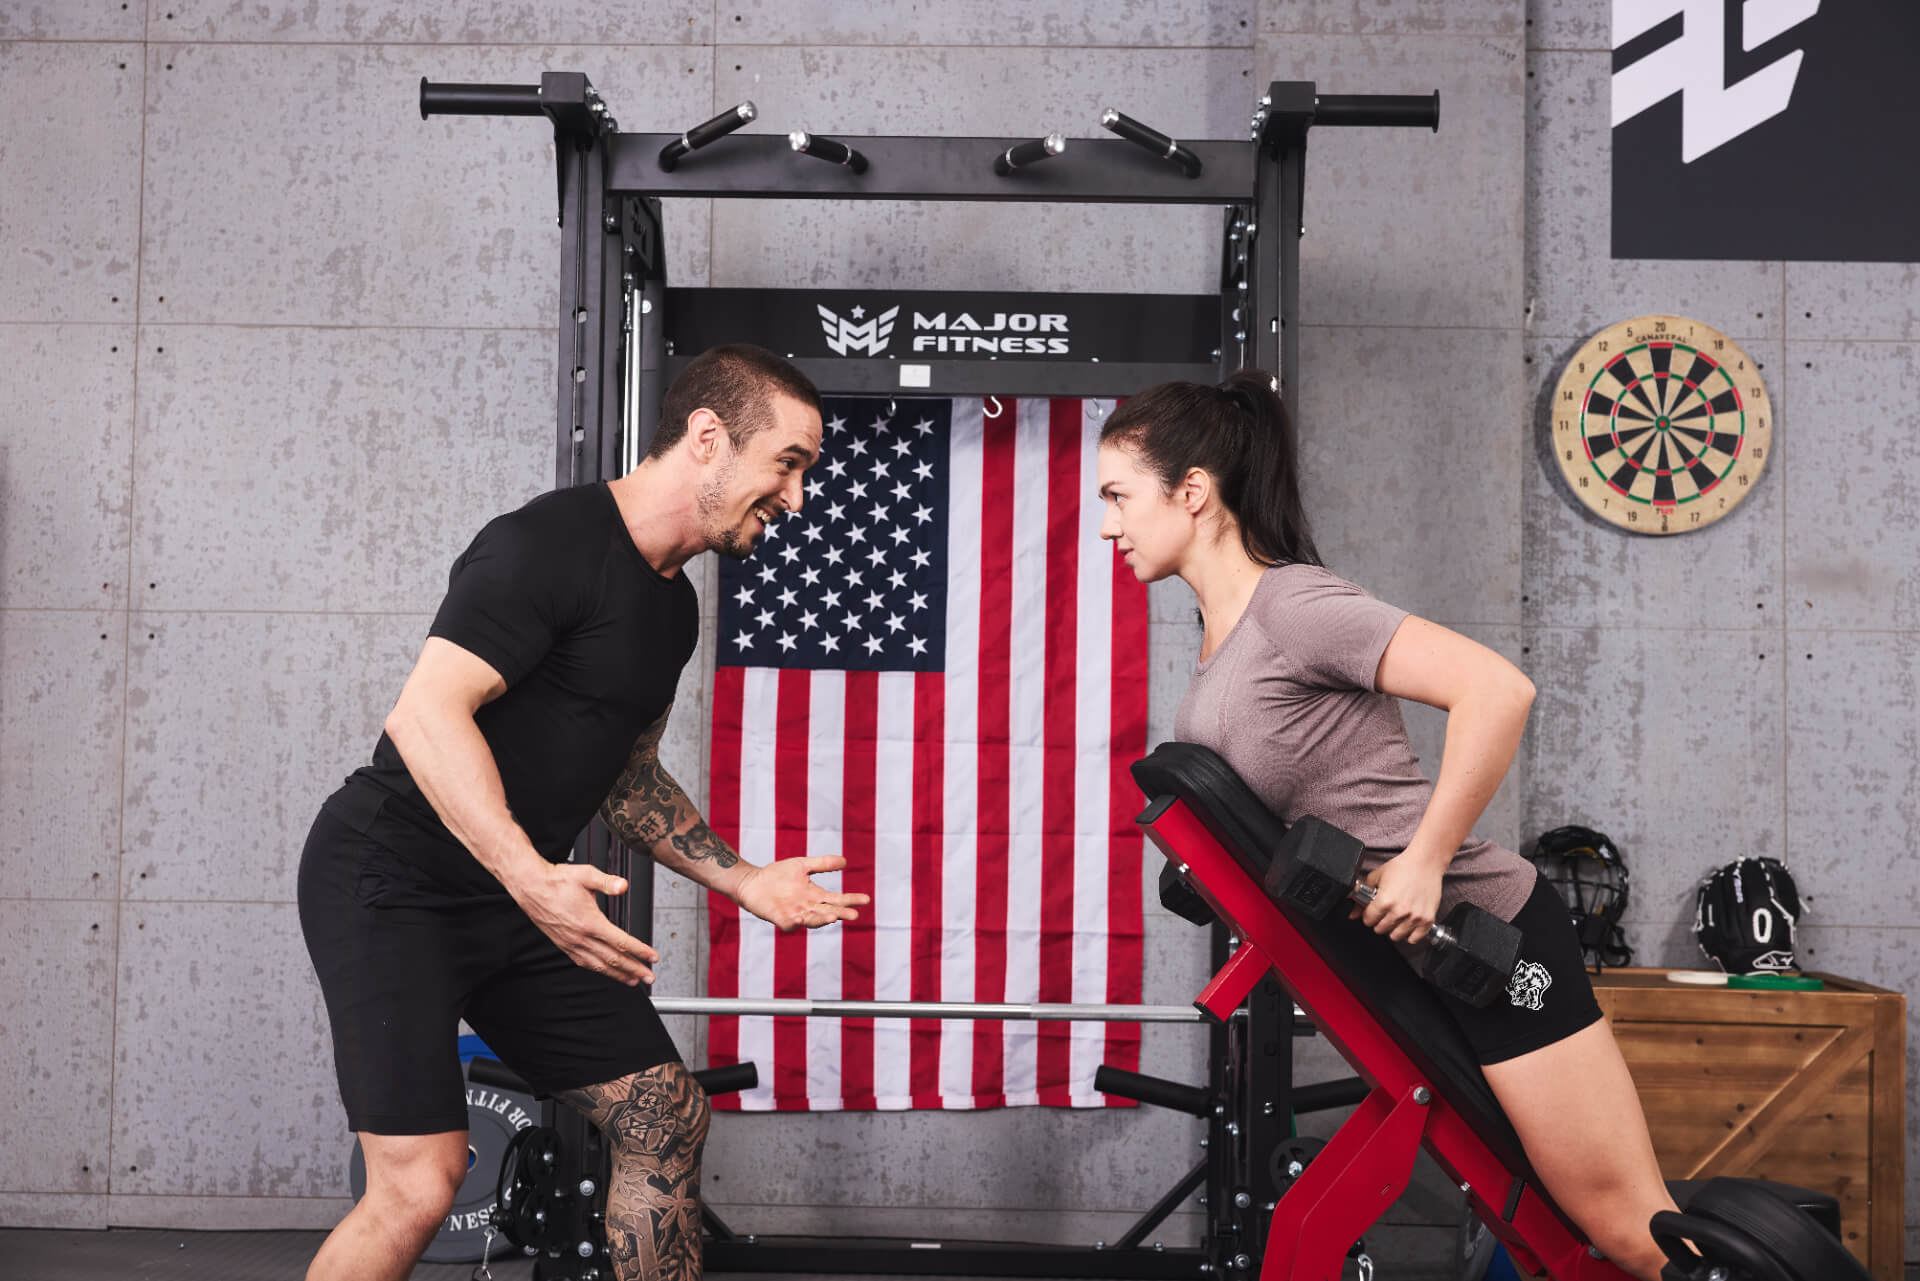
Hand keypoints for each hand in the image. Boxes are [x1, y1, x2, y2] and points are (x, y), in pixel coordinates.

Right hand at [510, 862, 659, 985]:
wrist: (531, 887)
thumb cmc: (557, 881)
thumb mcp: (586, 875)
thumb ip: (607, 882)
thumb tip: (623, 886)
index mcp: (589, 922)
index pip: (620, 942)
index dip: (639, 951)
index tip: (652, 957)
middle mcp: (580, 937)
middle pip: (613, 959)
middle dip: (634, 969)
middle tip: (650, 977)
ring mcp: (571, 943)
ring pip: (599, 965)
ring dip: (618, 974)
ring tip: (633, 980)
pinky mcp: (564, 945)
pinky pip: (584, 963)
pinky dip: (599, 970)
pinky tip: (606, 971)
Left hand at [735, 855, 870, 932]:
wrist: (752, 882)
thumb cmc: (777, 874)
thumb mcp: (802, 865)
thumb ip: (823, 864)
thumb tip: (845, 861)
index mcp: (814, 895)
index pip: (837, 899)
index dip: (851, 900)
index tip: (866, 900)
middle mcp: (807, 906)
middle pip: (828, 912)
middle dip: (841, 913)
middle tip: (854, 915)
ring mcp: (794, 913)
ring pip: (812, 920)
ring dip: (822, 919)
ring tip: (832, 917)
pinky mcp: (779, 918)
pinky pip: (789, 924)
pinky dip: (795, 923)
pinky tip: (800, 918)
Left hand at [1351, 851, 1444, 944]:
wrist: (1425, 863)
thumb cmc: (1402, 867)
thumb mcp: (1376, 877)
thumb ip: (1361, 895)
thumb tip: (1353, 914)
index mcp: (1384, 901)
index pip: (1368, 921)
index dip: (1368, 915)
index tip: (1372, 911)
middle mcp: (1399, 911)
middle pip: (1380, 930)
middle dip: (1379, 922)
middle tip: (1384, 912)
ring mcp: (1414, 917)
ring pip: (1395, 936)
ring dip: (1393, 929)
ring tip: (1396, 917)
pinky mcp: (1427, 920)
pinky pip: (1414, 939)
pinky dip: (1409, 934)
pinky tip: (1407, 924)